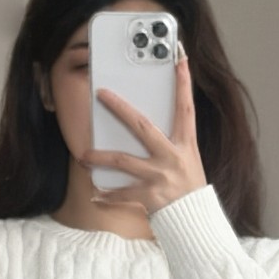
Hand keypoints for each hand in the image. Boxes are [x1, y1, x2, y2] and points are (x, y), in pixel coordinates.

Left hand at [83, 51, 207, 216]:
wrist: (194, 219)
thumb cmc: (188, 185)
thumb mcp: (188, 158)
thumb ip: (172, 140)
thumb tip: (146, 122)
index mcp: (185, 143)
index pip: (186, 108)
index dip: (184, 83)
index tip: (180, 59)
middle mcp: (171, 156)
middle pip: (142, 126)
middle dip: (120, 108)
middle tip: (101, 94)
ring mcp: (159, 176)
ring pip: (123, 161)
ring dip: (100, 157)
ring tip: (84, 155)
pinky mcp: (149, 196)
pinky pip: (122, 194)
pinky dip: (107, 195)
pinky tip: (95, 194)